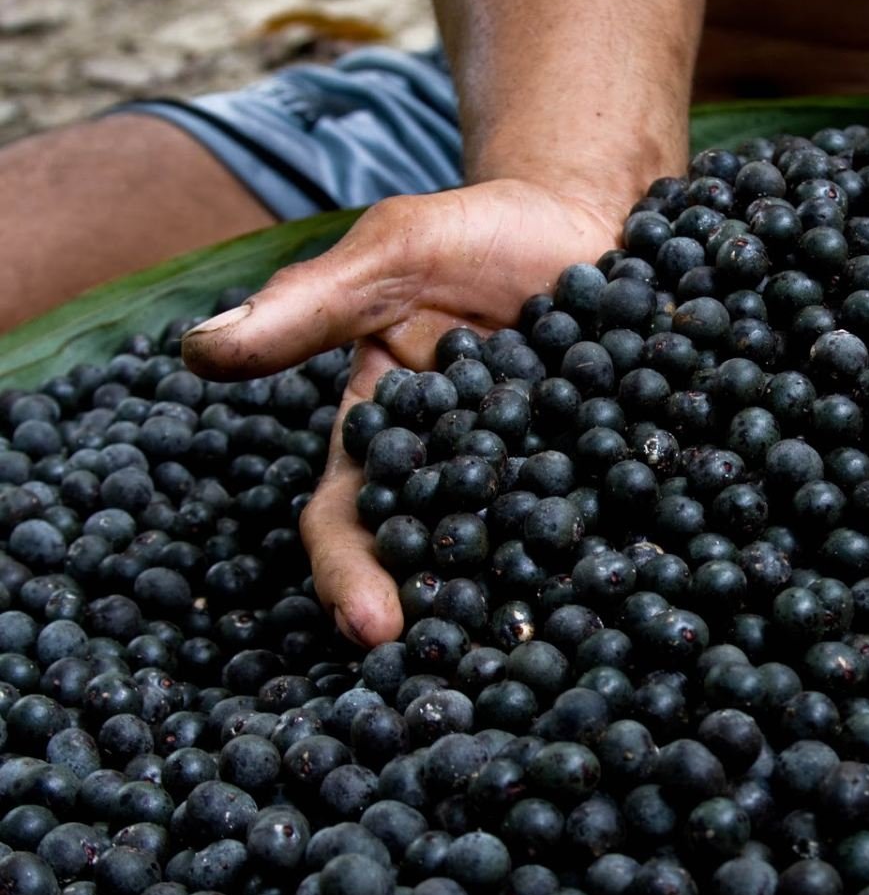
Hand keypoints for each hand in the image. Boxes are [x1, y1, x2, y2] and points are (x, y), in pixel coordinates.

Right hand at [181, 180, 619, 646]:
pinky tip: (644, 587)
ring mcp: (538, 481)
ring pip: (525, 561)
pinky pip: (614, 520)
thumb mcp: (394, 255)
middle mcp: (458, 477)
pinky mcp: (612, 472)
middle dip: (446, 621)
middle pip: (439, 565)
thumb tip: (198, 351)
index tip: (372, 628)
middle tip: (471, 676)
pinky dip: (622, 554)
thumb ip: (310, 306)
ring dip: (534, 607)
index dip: (351, 576)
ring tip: (560, 658)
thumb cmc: (474, 234)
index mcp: (386, 441)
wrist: (581, 219)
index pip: (349, 522)